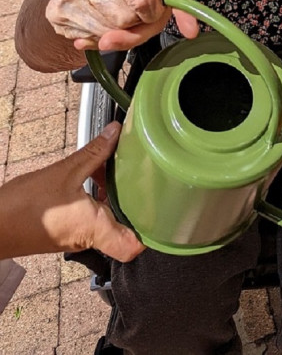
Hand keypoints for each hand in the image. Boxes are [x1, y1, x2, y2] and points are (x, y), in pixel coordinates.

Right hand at [0, 122, 144, 260]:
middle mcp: (88, 237)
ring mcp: (76, 236)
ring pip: (107, 221)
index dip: (150, 233)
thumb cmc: (23, 209)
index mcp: (95, 228)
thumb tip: (115, 133)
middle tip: (146, 180)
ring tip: (121, 170)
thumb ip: (94, 152)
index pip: (132, 246)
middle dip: (136, 205)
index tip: (162, 209)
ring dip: (115, 198)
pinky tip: (95, 176)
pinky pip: (91, 217)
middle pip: (124, 230)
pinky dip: (98, 199)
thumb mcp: (64, 171)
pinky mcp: (65, 231)